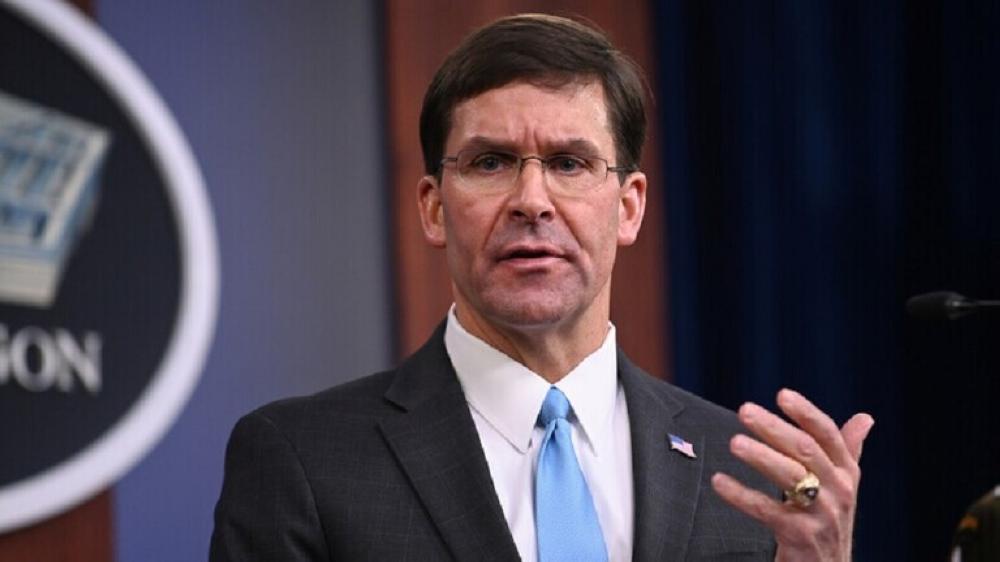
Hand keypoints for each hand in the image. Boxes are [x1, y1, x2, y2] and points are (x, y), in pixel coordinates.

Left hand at [710, 389, 874, 561]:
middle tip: (744, 411)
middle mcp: (838, 490)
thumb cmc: (829, 521)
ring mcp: (821, 515)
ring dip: (760, 456)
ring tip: (734, 442)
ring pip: (790, 477)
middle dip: (774, 428)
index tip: (782, 394)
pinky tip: (720, 482)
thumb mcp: (842, 486)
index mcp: (846, 473)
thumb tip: (865, 418)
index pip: (828, 435)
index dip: (806, 412)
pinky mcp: (801, 536)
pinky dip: (741, 494)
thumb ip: (848, 450)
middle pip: (805, 450)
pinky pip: (767, 510)